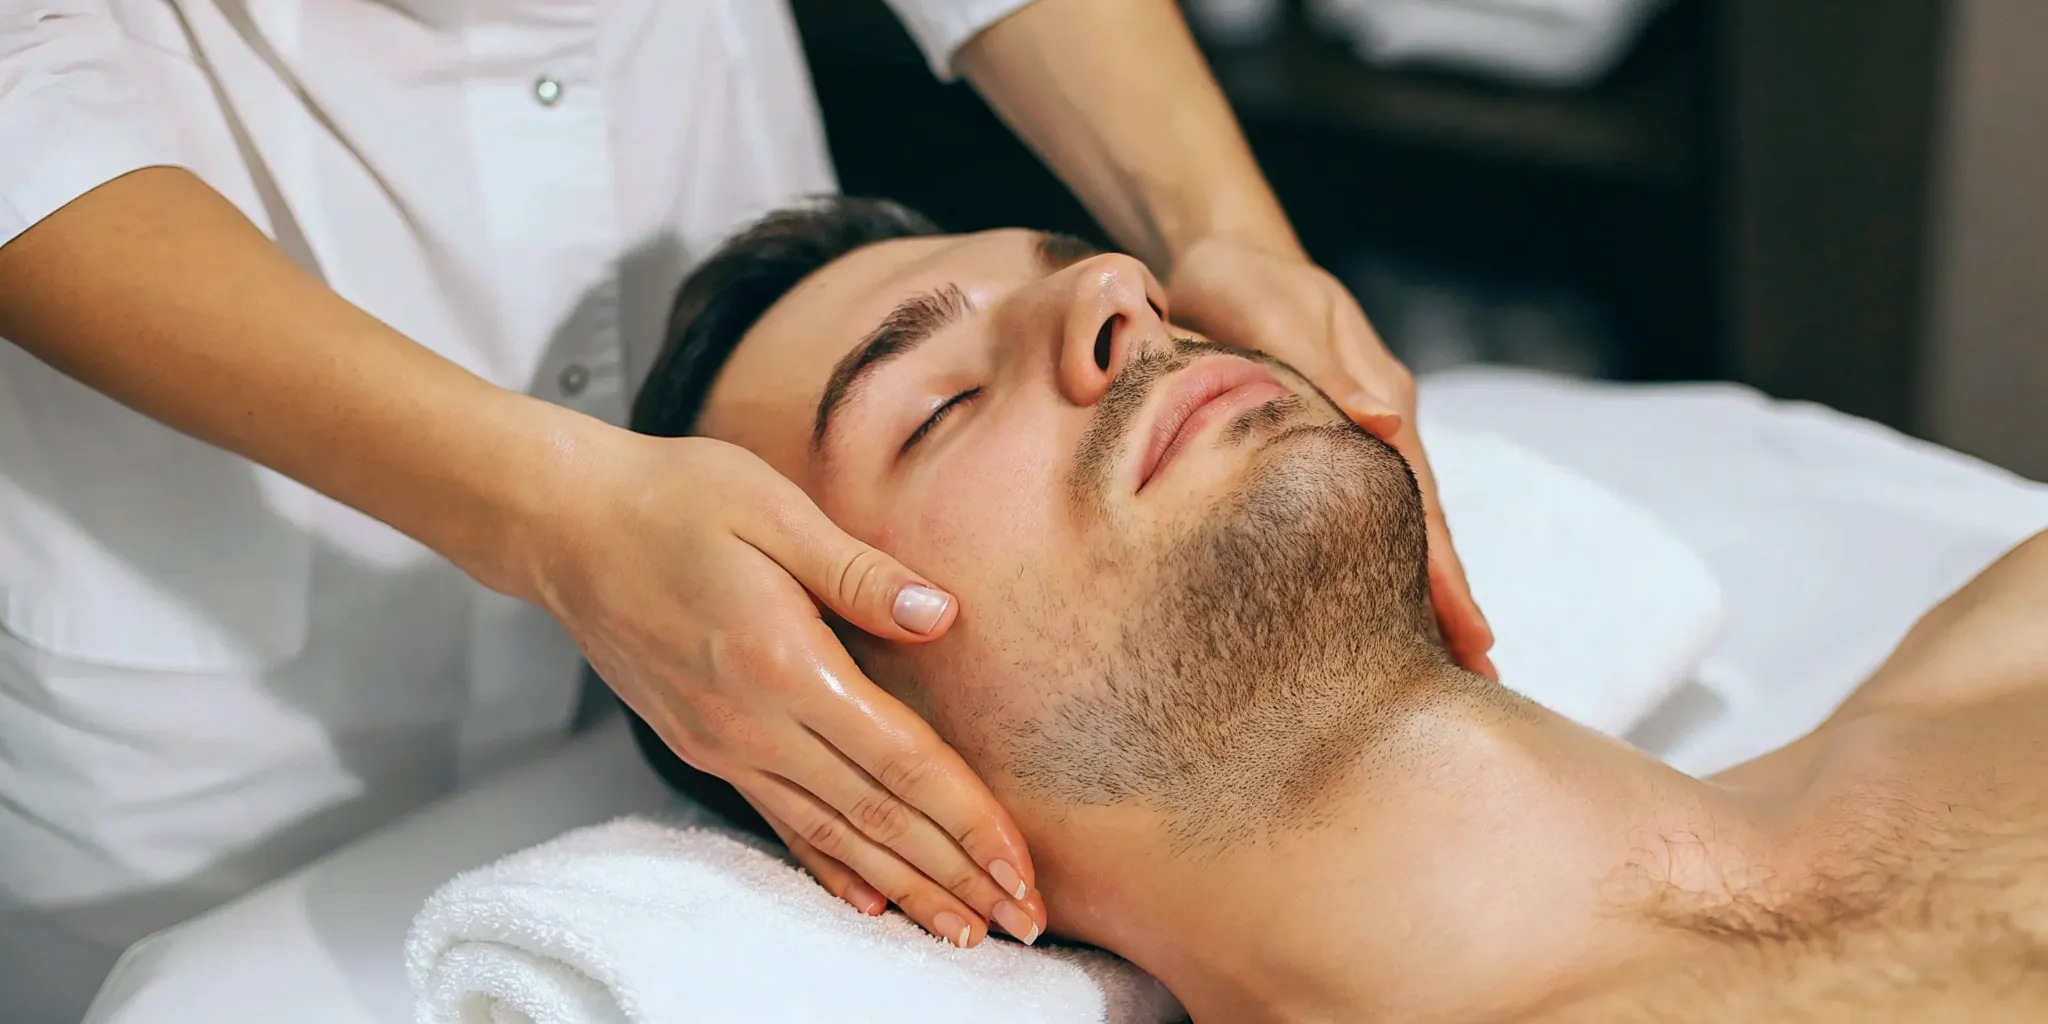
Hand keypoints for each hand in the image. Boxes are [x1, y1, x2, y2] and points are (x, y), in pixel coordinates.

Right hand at [527, 432, 1046, 946]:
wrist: (564, 525)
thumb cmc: (672, 499)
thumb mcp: (773, 509)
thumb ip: (861, 573)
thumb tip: (942, 618)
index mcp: (784, 663)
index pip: (900, 762)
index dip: (968, 819)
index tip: (1019, 868)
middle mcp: (753, 723)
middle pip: (876, 818)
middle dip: (957, 875)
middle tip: (1023, 923)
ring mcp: (724, 744)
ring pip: (833, 836)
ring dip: (905, 888)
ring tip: (964, 931)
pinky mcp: (703, 746)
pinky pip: (781, 822)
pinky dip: (831, 868)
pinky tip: (870, 901)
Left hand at [1165, 236, 1496, 676]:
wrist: (1219, 246)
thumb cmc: (1239, 276)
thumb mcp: (1272, 306)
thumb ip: (1328, 365)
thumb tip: (1386, 425)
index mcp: (1376, 396)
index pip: (1418, 497)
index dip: (1443, 568)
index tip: (1471, 632)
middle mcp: (1381, 422)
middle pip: (1423, 523)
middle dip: (1451, 599)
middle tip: (1479, 679)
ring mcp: (1361, 435)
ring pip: (1399, 523)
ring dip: (1423, 589)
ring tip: (1449, 662)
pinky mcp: (1329, 443)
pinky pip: (1363, 511)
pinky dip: (1381, 561)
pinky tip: (1380, 611)